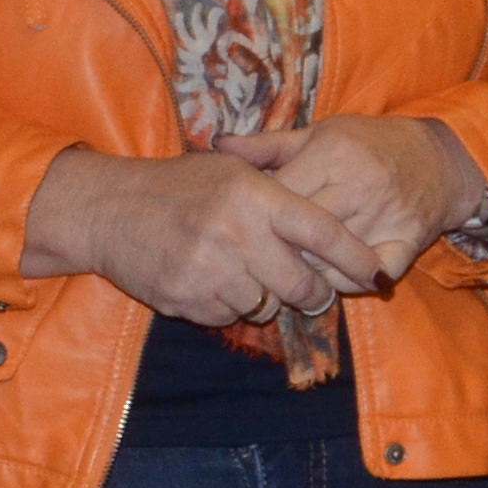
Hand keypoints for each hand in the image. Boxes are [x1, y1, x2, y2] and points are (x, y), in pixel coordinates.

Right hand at [22, 148, 382, 327]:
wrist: (110, 210)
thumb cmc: (179, 186)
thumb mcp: (232, 169)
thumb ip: (280, 190)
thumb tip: (336, 224)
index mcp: (255, 196)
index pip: (323, 233)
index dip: (357, 258)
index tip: (377, 274)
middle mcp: (237, 234)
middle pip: (303, 285)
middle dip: (314, 293)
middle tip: (312, 290)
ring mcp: (211, 270)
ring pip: (267, 306)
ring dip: (264, 298)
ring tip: (244, 274)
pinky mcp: (188, 300)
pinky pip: (230, 317)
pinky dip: (229, 306)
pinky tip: (213, 281)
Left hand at [216, 116, 487, 285]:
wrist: (438, 159)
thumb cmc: (368, 144)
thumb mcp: (318, 134)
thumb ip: (266, 145)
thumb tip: (217, 145)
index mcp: (332, 154)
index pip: (281, 195)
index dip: (257, 214)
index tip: (245, 223)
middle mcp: (359, 185)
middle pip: (302, 233)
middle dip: (276, 248)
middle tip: (259, 257)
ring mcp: (385, 217)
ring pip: (329, 259)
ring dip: (305, 271)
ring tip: (288, 270)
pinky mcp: (408, 243)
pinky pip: (368, 276)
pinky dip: (346, 284)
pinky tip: (330, 281)